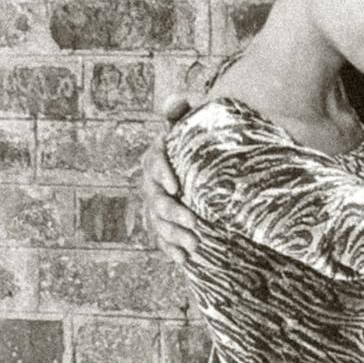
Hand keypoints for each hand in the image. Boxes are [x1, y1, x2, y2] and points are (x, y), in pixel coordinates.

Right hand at [140, 97, 197, 265]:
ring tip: (195, 244)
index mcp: (159, 156)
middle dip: (173, 213)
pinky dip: (172, 250)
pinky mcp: (166, 223)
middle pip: (156, 200)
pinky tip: (184, 260)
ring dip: (174, 235)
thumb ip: (182, 109)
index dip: (162, 173)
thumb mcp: (194, 120)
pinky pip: (164, 239)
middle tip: (195, 222)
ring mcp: (158, 205)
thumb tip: (175, 102)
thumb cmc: (201, 138)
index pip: (154, 162)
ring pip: (159, 222)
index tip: (176, 186)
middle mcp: (153, 182)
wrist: (209, 161)